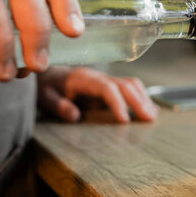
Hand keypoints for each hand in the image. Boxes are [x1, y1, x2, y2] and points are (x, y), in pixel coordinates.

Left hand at [36, 66, 157, 122]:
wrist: (46, 76)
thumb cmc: (45, 87)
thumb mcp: (44, 97)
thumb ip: (57, 105)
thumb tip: (75, 116)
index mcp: (83, 79)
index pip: (106, 88)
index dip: (118, 103)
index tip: (125, 120)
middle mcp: (98, 76)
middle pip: (125, 84)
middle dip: (139, 101)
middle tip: (149, 119)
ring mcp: (105, 80)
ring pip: (131, 84)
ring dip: (143, 99)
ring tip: (151, 117)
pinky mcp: (109, 86)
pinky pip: (129, 89)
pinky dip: (141, 98)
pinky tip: (147, 110)